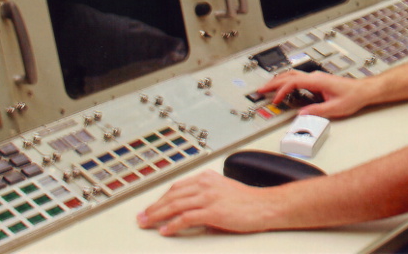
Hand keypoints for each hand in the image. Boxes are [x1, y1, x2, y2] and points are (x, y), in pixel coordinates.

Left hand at [137, 170, 269, 235]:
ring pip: (175, 205)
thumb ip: (206, 192)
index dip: (161, 198)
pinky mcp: (213, 211)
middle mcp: (206, 184)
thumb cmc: (248, 200)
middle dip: (153, 207)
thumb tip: (190, 203)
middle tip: (142, 217)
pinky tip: (165, 230)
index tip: (151, 207)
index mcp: (207, 178)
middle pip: (172, 195)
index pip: (177, 187)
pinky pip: (186, 218)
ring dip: (157, 216)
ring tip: (147, 223)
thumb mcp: (224, 188)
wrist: (265, 205)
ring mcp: (209, 197)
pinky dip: (173, 224)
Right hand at [259, 71, 372, 118]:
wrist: (363, 90)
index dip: (282, 90)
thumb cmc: (353, 96)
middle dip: (273, 82)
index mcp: (318, 81)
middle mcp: (316, 77)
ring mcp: (316, 78)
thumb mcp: (335, 108)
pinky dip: (286, 82)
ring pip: (292, 75)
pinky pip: (297, 79)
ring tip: (268, 88)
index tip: (275, 100)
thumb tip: (302, 114)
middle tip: (261, 90)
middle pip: (289, 75)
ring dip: (279, 81)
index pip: (293, 81)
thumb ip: (317, 111)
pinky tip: (283, 88)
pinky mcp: (317, 81)